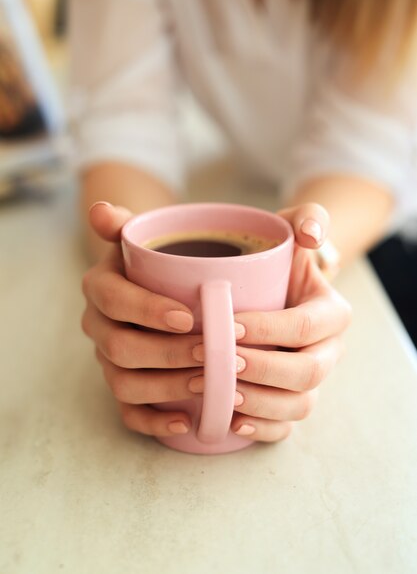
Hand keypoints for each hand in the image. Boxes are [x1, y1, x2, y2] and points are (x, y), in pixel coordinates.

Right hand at [82, 202, 207, 436]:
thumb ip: (128, 223)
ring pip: (126, 382)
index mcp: (102, 286)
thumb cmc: (164, 260)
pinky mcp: (125, 387)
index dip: (147, 309)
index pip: (113, 298)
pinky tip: (189, 420)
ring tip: (208, 383)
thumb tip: (100, 212)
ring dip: (167, 386)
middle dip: (168, 352)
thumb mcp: (150, 236)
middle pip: (121, 348)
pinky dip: (157, 422)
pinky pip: (130, 412)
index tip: (189, 315)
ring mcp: (110, 360)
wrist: (161, 285)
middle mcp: (99, 325)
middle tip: (212, 351)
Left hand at [189, 203, 351, 442]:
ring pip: (299, 405)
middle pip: (308, 373)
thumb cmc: (273, 258)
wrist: (267, 286)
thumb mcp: (288, 229)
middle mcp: (327, 351)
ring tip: (220, 392)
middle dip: (263, 370)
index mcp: (331, 313)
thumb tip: (313, 237)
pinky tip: (231, 421)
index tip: (228, 326)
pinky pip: (286, 428)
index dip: (268, 330)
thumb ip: (307, 218)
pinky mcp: (291, 401)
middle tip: (220, 359)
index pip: (305, 326)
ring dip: (259, 404)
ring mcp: (310, 381)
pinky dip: (261, 430)